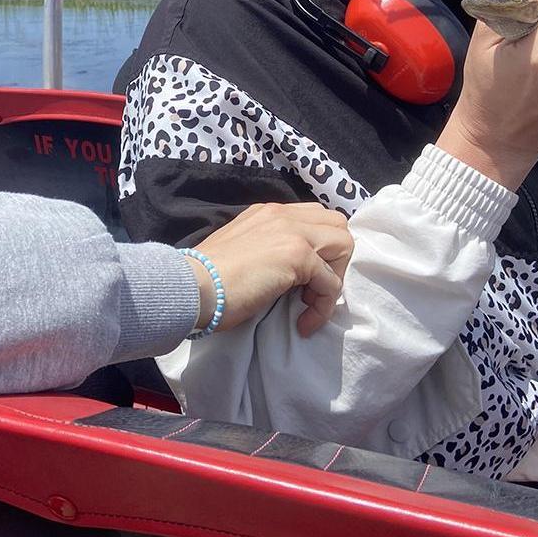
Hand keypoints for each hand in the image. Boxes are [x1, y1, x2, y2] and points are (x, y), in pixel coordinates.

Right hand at [193, 202, 353, 337]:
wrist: (193, 286)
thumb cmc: (209, 278)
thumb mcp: (242, 250)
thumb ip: (267, 248)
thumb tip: (287, 271)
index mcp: (268, 213)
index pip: (315, 217)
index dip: (319, 249)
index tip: (304, 280)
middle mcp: (283, 214)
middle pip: (338, 225)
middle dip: (335, 261)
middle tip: (311, 290)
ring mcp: (292, 232)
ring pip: (344, 245)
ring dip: (334, 279)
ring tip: (308, 304)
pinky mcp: (298, 255)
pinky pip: (332, 283)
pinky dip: (323, 307)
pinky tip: (303, 323)